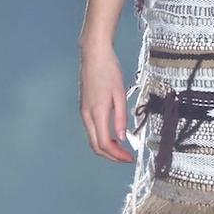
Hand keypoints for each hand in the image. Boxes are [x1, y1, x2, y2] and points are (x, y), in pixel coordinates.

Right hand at [79, 43, 134, 161]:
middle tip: (126, 157)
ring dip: (106, 148)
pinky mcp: (84, 108)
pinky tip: (113, 136)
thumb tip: (123, 138)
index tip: (130, 158)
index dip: (117, 155)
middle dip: (111, 156)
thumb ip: (120, 118)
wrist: (94, 55)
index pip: (104, 143)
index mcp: (97, 112)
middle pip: (96, 146)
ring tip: (122, 149)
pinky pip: (91, 130)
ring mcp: (84, 112)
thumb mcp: (120, 94)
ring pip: (92, 139)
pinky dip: (102, 138)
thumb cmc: (108, 71)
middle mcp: (87, 115)